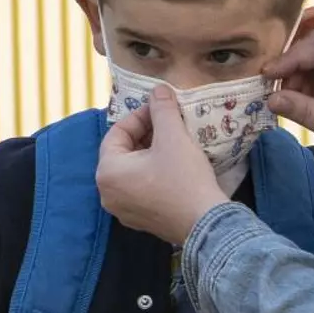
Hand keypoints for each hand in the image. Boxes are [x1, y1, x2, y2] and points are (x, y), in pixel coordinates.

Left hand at [96, 85, 229, 244]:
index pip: (118, 132)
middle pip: (123, 152)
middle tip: (170, 125)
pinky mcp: (139, 220)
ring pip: (133, 171)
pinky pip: (141, 189)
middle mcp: (107, 193)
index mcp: (107, 171)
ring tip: (175, 144)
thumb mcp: (173, 137)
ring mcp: (122, 210)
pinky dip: (153, 174)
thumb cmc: (185, 179)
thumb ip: (162, 109)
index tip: (163, 109)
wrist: (206, 223)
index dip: (141, 116)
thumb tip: (159, 89)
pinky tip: (175, 169)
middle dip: (146, 135)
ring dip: (150, 154)